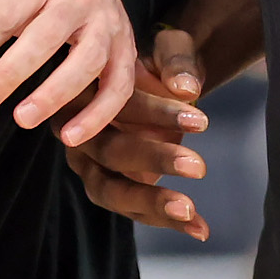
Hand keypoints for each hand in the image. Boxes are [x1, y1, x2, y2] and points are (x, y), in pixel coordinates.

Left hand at [0, 0, 137, 145]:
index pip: (6, 14)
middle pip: (48, 35)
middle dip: (11, 72)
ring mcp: (109, 23)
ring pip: (87, 61)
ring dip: (55, 94)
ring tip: (23, 119)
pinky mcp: (127, 49)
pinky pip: (119, 86)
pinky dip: (98, 114)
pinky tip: (70, 136)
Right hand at [64, 29, 213, 241]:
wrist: (157, 81)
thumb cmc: (158, 62)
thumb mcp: (171, 48)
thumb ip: (177, 61)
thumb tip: (187, 87)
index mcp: (86, 92)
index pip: (117, 104)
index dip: (156, 112)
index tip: (200, 118)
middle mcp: (78, 133)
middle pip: (110, 152)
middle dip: (154, 160)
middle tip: (198, 166)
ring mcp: (91, 166)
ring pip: (112, 190)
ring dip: (151, 201)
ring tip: (190, 210)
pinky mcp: (111, 187)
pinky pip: (134, 210)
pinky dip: (167, 221)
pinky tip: (201, 229)